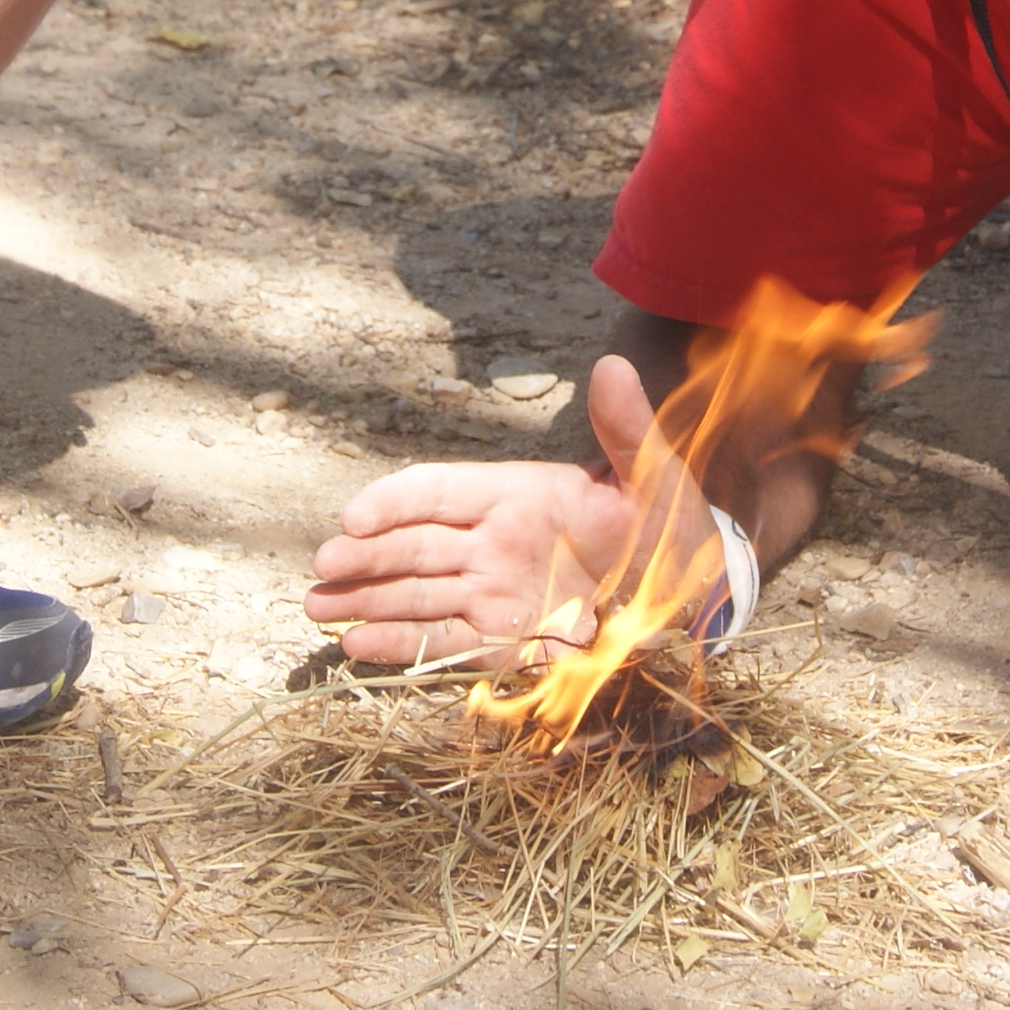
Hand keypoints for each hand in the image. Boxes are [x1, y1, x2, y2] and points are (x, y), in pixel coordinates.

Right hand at [304, 358, 667, 666]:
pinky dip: (399, 644)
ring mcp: (491, 593)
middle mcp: (490, 543)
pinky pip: (442, 641)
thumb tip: (615, 364)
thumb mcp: (653, 475)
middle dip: (365, 557)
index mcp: (514, 495)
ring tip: (317, 606)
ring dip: (365, 599)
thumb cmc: (667, 525)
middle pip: (412, 547)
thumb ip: (627, 429)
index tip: (355, 517)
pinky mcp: (501, 642)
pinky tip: (355, 645)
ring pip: (414, 594)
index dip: (394, 503)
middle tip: (323, 566)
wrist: (692, 592)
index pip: (437, 492)